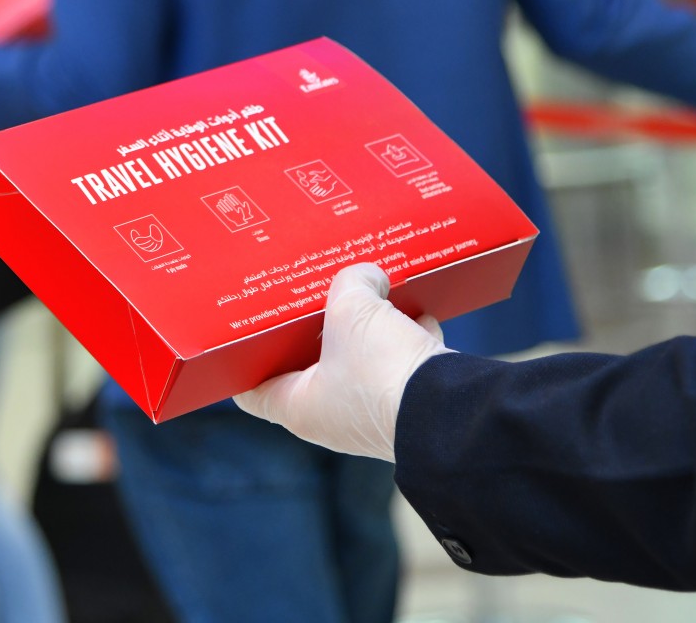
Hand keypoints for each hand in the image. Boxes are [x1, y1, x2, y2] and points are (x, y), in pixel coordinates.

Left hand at [234, 264, 449, 461]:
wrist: (455, 412)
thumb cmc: (382, 371)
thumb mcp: (351, 309)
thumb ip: (350, 283)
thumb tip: (367, 276)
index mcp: (299, 408)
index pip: (253, 390)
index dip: (242, 362)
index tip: (241, 336)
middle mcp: (333, 419)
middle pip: (310, 366)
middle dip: (313, 328)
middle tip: (310, 294)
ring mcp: (374, 414)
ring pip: (360, 361)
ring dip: (366, 329)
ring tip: (366, 292)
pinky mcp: (412, 404)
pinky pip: (401, 365)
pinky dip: (406, 338)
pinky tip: (413, 311)